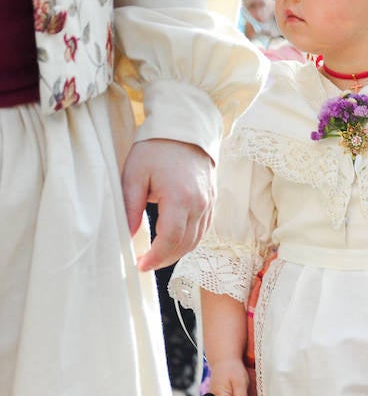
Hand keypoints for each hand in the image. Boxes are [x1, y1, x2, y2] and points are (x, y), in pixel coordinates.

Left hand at [121, 138, 214, 271]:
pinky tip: (173, 242)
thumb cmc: (157, 149)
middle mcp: (200, 204)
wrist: (186, 131)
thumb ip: (130, 207)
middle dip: (165, 259)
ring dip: (177, 252)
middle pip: (186, 244)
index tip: (140, 264)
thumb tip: (127, 235)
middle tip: (145, 263)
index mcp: (180, 198)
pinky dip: (188, 241)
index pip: (171, 239)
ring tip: (157, 256)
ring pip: (196, 240)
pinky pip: (203, 230)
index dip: (156, 257)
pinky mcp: (212, 202)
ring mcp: (209, 203)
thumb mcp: (134, 174)